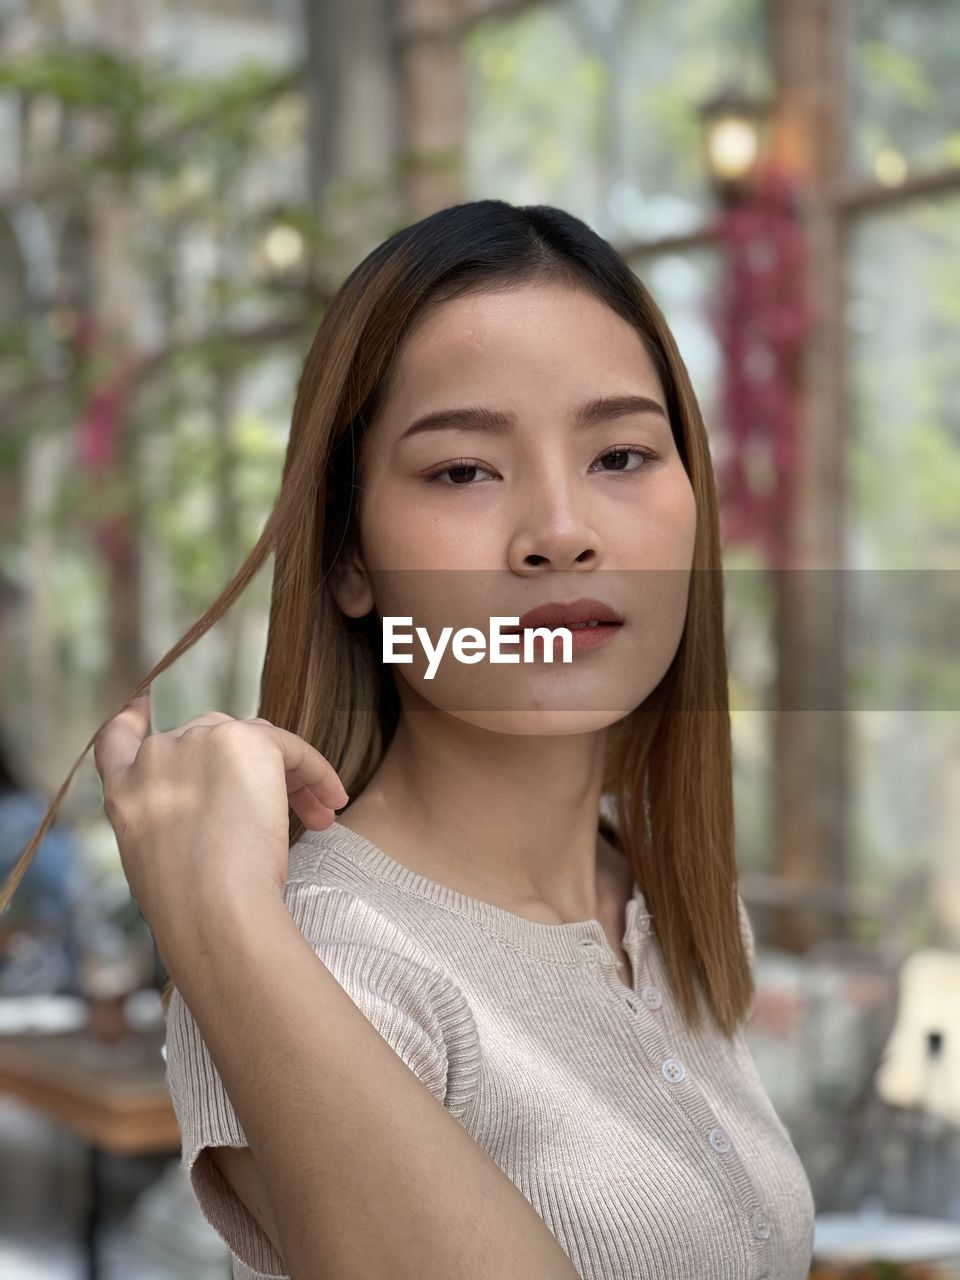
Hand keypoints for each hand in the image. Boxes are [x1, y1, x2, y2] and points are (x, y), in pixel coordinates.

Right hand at [92, 694, 348, 949]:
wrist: (210, 910)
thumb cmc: (192, 909)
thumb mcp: (156, 864)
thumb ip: (169, 827)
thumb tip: (206, 825)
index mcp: (124, 792)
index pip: (117, 740)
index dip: (131, 720)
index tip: (140, 709)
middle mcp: (155, 757)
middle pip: (208, 739)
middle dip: (246, 772)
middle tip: (283, 811)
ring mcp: (196, 741)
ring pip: (253, 742)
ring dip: (285, 777)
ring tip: (316, 818)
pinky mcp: (244, 741)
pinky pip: (290, 748)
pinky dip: (316, 772)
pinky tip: (332, 802)